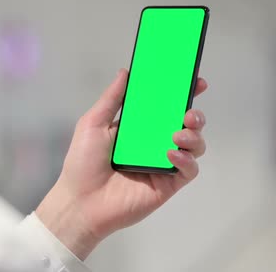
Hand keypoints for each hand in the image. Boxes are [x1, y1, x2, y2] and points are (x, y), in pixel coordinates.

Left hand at [36, 69, 207, 259]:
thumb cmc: (82, 163)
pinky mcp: (168, 183)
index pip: (166, 107)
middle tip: (189, 112)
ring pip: (194, 145)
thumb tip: (126, 72)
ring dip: (193, 136)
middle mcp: (154, 143)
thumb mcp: (93, 123)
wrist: (80, 202)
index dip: (182, 93)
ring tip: (178, 133)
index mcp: (138, 127)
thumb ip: (112, 98)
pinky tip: (170, 154)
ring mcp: (162, 163)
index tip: (194, 81)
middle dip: (195, 114)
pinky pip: (188, 170)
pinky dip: (186, 160)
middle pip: (186, 124)